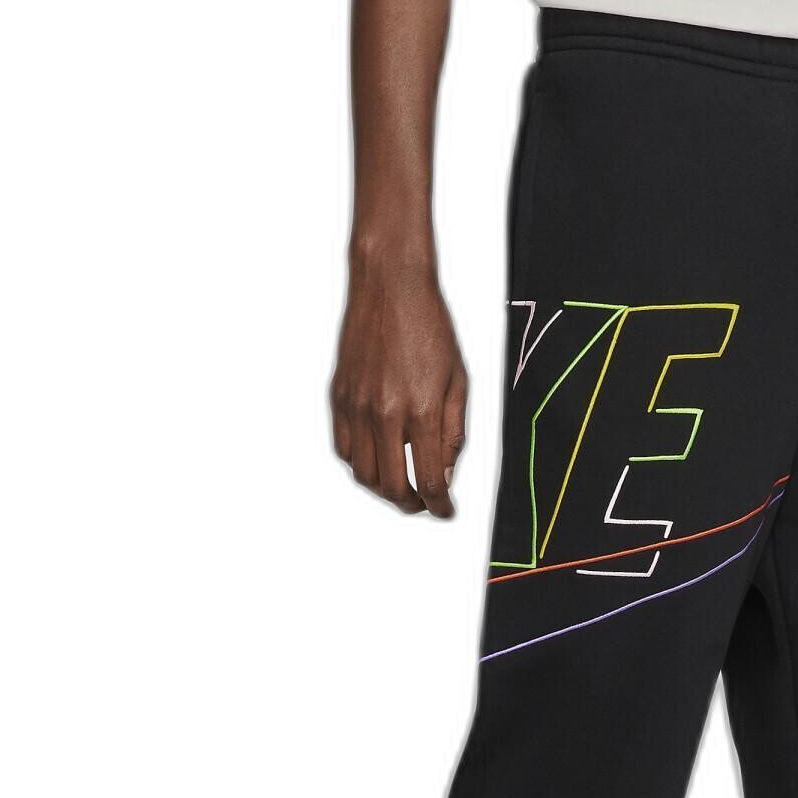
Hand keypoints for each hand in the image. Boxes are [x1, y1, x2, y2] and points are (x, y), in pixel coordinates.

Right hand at [329, 251, 467, 516]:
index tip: (445, 510)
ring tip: (401, 486)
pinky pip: (344, 448)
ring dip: (383, 489)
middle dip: (411, 504)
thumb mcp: (459, 382)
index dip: (439, 505)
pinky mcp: (339, 397)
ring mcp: (357, 407)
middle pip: (392, 486)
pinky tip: (377, 460)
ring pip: (363, 474)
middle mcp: (385, 414)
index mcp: (422, 412)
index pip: (429, 480)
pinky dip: (360, 465)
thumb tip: (446, 474)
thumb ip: (453, 432)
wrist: (390, 287)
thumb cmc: (430, 328)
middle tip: (423, 503)